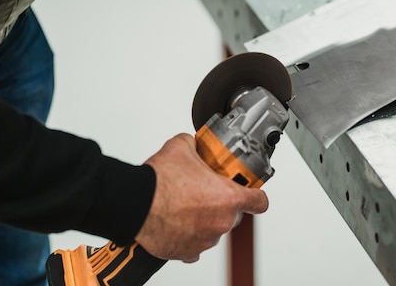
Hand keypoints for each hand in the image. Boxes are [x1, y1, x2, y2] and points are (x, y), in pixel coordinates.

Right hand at [135, 133, 268, 261]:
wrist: (135, 203)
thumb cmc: (159, 181)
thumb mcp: (182, 146)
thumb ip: (197, 145)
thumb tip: (195, 144)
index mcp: (229, 197)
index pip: (259, 201)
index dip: (255, 194)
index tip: (249, 191)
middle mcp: (221, 222)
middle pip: (233, 213)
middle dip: (221, 203)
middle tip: (204, 191)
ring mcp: (205, 239)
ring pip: (213, 228)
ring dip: (204, 219)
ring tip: (185, 205)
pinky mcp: (187, 252)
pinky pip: (195, 244)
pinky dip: (189, 235)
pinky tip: (178, 222)